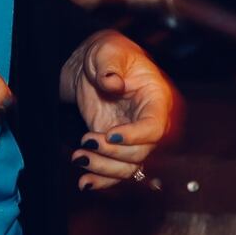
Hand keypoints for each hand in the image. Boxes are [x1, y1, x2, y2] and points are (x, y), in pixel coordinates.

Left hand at [61, 30, 178, 191]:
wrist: (92, 67)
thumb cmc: (107, 53)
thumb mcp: (107, 51)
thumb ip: (110, 67)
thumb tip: (114, 85)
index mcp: (157, 98)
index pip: (155, 127)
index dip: (135, 136)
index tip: (110, 135)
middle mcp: (150, 122)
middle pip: (141, 152)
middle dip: (113, 153)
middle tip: (86, 141)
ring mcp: (134, 138)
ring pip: (128, 167)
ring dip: (103, 169)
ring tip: (78, 157)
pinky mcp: (117, 148)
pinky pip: (116, 172)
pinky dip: (101, 181)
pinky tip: (84, 183)